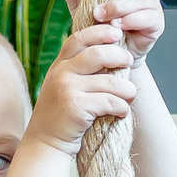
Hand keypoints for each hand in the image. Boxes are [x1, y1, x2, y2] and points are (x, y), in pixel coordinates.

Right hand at [26, 23, 136, 156]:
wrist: (45, 144)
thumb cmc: (61, 116)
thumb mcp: (63, 86)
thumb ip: (78, 69)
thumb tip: (110, 52)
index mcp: (59, 65)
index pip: (79, 38)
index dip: (100, 32)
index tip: (116, 34)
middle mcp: (61, 73)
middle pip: (97, 53)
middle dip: (119, 56)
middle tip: (129, 61)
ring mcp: (67, 89)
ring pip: (109, 81)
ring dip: (126, 89)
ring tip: (131, 94)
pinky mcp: (76, 107)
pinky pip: (109, 102)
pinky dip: (121, 107)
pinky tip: (122, 111)